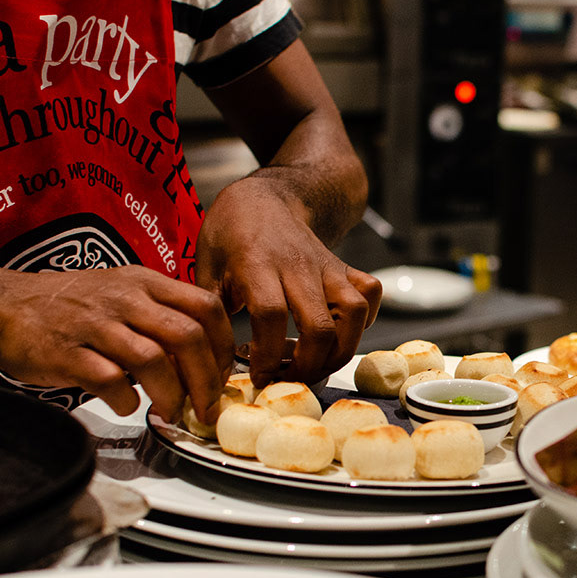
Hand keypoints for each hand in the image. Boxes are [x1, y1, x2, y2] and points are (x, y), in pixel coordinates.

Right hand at [0, 265, 234, 423]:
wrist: (1, 305)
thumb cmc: (72, 306)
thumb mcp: (124, 293)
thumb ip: (162, 315)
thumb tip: (204, 358)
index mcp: (146, 283)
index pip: (207, 307)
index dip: (225, 345)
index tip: (225, 374)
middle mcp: (125, 299)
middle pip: (187, 336)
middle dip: (206, 380)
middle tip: (206, 407)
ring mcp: (95, 324)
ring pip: (152, 359)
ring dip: (171, 394)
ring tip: (172, 412)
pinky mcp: (66, 352)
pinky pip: (109, 380)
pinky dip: (126, 400)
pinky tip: (128, 406)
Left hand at [195, 181, 381, 387]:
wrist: (266, 197)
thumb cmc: (230, 233)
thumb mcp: (206, 265)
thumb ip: (210, 309)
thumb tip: (208, 358)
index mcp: (258, 263)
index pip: (270, 315)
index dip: (266, 354)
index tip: (257, 376)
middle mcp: (299, 265)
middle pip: (320, 325)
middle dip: (307, 366)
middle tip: (287, 380)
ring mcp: (328, 266)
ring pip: (354, 313)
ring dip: (340, 350)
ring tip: (315, 365)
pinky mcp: (345, 268)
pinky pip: (370, 294)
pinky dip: (363, 322)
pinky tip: (339, 336)